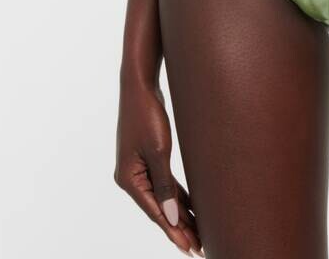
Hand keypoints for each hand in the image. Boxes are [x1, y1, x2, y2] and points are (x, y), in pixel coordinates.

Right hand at [115, 75, 202, 254]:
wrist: (140, 85)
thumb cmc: (147, 114)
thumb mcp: (159, 150)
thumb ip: (165, 185)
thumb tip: (172, 217)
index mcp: (129, 179)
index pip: (156, 212)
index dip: (174, 232)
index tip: (190, 248)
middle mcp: (130, 178)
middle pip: (159, 209)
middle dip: (180, 228)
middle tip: (199, 248)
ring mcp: (138, 168)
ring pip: (162, 197)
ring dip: (179, 214)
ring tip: (198, 233)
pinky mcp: (147, 158)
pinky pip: (163, 184)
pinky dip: (176, 196)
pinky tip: (190, 207)